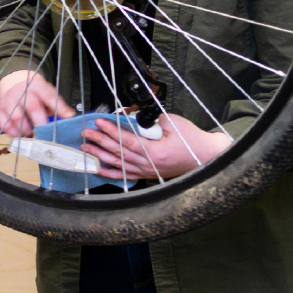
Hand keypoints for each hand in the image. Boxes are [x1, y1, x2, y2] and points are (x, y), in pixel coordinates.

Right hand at [0, 70, 75, 137]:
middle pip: (32, 106)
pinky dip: (13, 133)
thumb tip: (70, 118)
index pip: (49, 95)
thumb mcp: (47, 95)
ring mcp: (8, 100)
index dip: (58, 107)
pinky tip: (19, 134)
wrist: (13, 85)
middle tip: (45, 134)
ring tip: (30, 133)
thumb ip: (58, 106)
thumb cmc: (35, 95)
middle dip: (40, 122)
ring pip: (16, 117)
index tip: (67, 117)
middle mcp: (22, 91)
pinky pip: (4, 125)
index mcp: (37, 86)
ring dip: (26, 129)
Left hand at [81, 113, 231, 179]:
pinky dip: (108, 171)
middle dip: (100, 140)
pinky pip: (123, 175)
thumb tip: (130, 116)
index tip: (99, 122)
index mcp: (155, 152)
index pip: (127, 140)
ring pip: (118, 164)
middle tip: (86, 132)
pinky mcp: (146, 174)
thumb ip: (149, 120)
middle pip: (119, 152)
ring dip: (100, 155)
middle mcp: (149, 165)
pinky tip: (96, 167)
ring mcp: (146, 172)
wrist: (207, 157)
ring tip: (85, 147)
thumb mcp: (173, 123)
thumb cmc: (192, 140)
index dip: (111, 131)